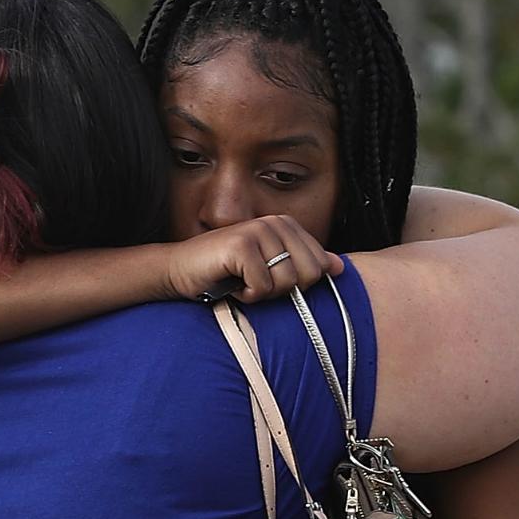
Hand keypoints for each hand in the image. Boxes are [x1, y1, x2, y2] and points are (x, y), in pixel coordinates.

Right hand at [161, 214, 341, 304]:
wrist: (179, 271)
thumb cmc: (223, 273)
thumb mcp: (268, 268)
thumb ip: (303, 264)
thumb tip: (339, 267)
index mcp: (286, 225)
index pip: (319, 266)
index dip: (295, 285)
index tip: (267, 279)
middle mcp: (275, 223)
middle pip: (308, 275)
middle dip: (282, 290)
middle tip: (255, 283)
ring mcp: (258, 231)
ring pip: (286, 283)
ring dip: (261, 294)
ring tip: (241, 282)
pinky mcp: (242, 246)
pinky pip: (262, 287)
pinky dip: (245, 295)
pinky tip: (229, 284)